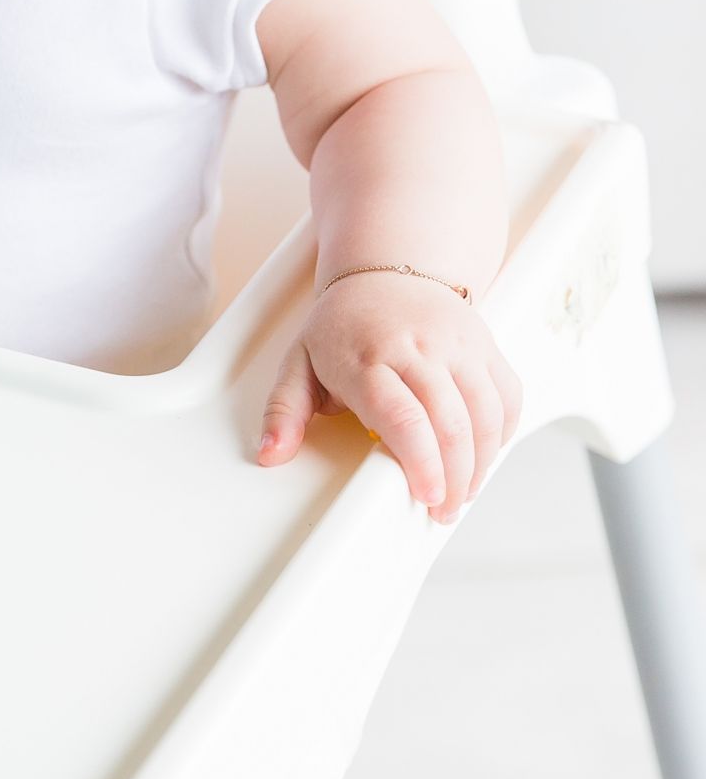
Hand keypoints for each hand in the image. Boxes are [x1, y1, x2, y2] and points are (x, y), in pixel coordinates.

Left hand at [257, 271, 522, 520]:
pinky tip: (483, 454)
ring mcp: (457, 345)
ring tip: (462, 491)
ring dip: (482, 463)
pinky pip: (507, 396)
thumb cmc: (342, 325)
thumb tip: (271, 453)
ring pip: (486, 413)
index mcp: (367, 358)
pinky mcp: (485, 345)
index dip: (421, 463)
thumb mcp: (300, 362)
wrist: (386, 269)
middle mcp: (418, 348)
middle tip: (443, 509)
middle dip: (455, 477)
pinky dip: (502, 433)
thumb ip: (284, 411)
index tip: (424, 496)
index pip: (403, 417)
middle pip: (451, 422)